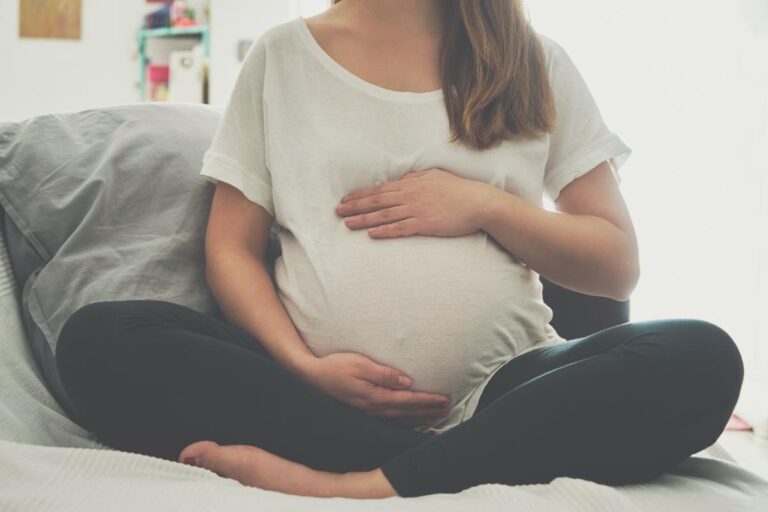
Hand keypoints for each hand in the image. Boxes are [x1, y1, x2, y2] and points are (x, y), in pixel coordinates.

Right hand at [300, 352, 450, 427]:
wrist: (310, 377)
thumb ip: (383, 374)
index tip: (444, 400)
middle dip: (429, 411)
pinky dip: (404, 422)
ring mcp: (368, 412)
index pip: (408, 400)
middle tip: (448, 409)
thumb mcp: (359, 364)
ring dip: (420, 418)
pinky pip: (390, 420)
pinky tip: (410, 421)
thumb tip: (406, 382)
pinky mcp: (363, 410)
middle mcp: (374, 408)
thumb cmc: (334, 366)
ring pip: (400, 419)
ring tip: (437, 417)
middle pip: (408, 412)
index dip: (427, 401)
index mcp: (375, 396)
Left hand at [334, 168, 494, 238]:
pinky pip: (400, 228)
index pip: (380, 189)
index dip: (360, 195)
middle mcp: (410, 195)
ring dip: (364, 219)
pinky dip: (384, 231)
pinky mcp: (425, 225)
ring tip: (348, 224)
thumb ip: (416, 178)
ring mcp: (417, 210)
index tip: (345, 200)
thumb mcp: (435, 176)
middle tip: (338, 212)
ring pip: (384, 215)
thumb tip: (403, 179)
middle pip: (377, 201)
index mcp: (411, 184)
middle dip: (355, 206)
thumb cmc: (458, 189)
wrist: (478, 202)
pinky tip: (371, 234)